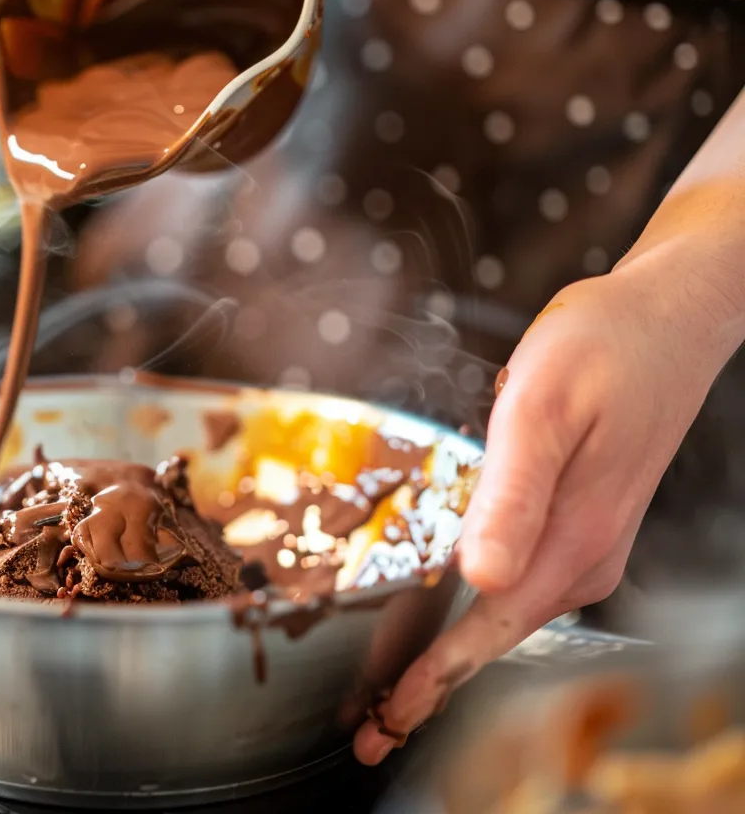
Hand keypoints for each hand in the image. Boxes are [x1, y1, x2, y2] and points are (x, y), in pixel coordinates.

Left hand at [353, 254, 736, 764]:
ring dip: (455, 650)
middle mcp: (584, 552)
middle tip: (377, 727)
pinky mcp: (581, 521)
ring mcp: (587, 540)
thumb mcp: (542, 407)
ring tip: (401, 684)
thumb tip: (480, 575)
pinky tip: (449, 611)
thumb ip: (511, 493)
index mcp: (572, 534)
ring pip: (509, 610)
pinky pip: (523, 579)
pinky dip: (478, 608)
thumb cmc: (606, 347)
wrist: (667, 318)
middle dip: (437, 682)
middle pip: (499, 634)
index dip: (438, 678)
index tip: (392, 720)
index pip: (493, 626)